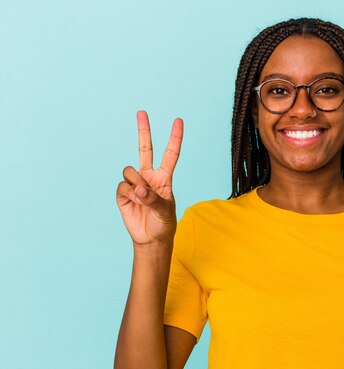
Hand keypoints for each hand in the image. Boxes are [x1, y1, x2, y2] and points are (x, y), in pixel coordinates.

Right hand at [116, 110, 183, 245]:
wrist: (151, 238)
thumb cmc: (163, 223)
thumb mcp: (165, 212)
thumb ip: (153, 199)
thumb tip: (139, 189)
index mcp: (164, 177)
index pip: (171, 154)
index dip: (175, 138)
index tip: (178, 121)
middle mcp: (149, 176)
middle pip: (145, 148)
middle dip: (144, 130)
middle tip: (142, 112)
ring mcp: (135, 183)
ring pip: (129, 171)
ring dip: (135, 184)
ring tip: (141, 198)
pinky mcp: (123, 193)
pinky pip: (122, 186)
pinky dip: (128, 195)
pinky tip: (133, 203)